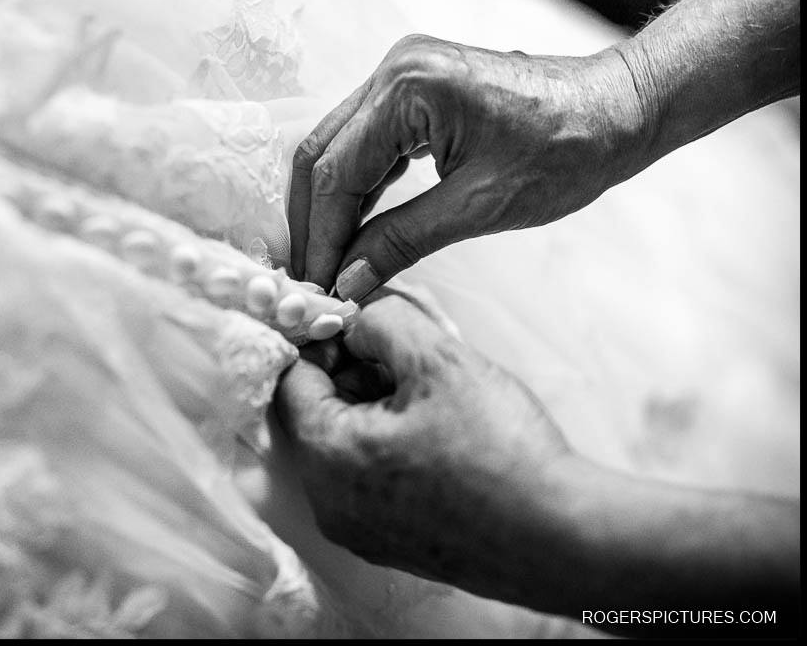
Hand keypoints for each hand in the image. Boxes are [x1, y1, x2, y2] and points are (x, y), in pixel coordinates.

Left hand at [273, 287, 575, 595]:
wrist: (565, 539)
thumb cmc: (502, 453)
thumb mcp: (439, 360)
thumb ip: (384, 321)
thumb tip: (356, 315)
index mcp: (326, 457)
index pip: (293, 380)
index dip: (324, 341)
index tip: (360, 321)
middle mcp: (330, 503)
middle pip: (320, 413)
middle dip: (357, 373)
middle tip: (406, 350)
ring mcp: (361, 530)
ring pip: (348, 445)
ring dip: (378, 406)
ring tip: (433, 388)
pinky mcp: (394, 544)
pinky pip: (373, 479)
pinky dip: (394, 444)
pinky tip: (443, 428)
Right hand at [287, 34, 645, 295]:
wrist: (619, 107)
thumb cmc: (568, 150)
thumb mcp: (481, 206)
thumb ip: (402, 240)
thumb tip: (348, 280)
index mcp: (408, 89)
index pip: (336, 173)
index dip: (320, 237)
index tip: (314, 287)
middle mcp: (393, 69)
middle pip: (320, 154)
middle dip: (311, 221)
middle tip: (309, 279)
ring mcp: (400, 73)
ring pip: (336, 147)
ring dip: (328, 205)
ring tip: (327, 261)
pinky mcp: (412, 86)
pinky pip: (364, 140)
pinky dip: (355, 186)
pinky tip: (355, 227)